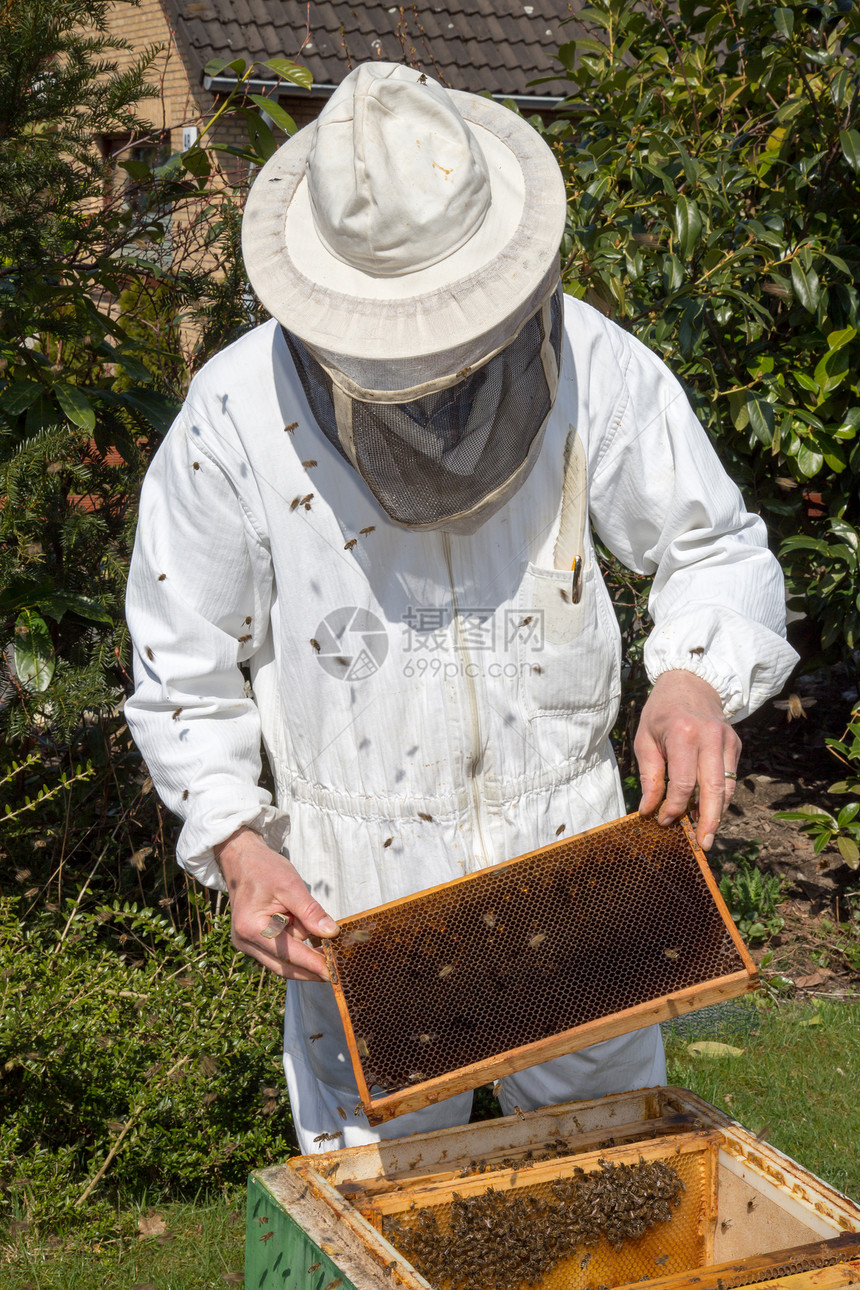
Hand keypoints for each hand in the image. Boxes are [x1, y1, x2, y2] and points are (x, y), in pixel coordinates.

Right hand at [214, 827, 338, 979]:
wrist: (241, 860)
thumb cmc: (263, 869)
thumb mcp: (290, 885)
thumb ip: (310, 911)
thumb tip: (331, 933)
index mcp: (252, 928)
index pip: (288, 954)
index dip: (313, 964)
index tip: (334, 974)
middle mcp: (245, 942)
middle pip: (284, 966)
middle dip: (310, 968)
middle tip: (337, 972)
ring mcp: (247, 943)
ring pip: (282, 961)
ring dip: (303, 954)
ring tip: (325, 947)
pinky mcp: (253, 941)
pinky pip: (278, 951)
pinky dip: (295, 946)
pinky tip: (309, 936)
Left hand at [634, 670, 740, 850]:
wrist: (690, 683)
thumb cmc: (661, 713)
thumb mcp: (645, 739)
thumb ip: (649, 776)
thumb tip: (649, 810)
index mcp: (683, 735)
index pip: (684, 783)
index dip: (675, 808)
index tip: (664, 821)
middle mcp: (710, 738)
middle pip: (713, 790)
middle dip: (709, 821)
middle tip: (704, 845)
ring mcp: (727, 741)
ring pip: (727, 787)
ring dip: (717, 813)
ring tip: (706, 833)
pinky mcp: (736, 744)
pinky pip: (730, 778)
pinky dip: (721, 797)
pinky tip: (709, 810)